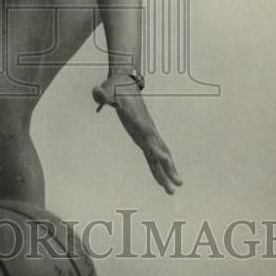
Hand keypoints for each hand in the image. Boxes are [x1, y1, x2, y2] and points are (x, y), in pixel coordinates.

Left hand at [92, 75, 182, 194]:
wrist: (124, 83)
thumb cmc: (115, 88)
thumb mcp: (108, 90)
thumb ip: (103, 94)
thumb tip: (96, 92)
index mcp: (139, 120)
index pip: (149, 136)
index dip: (157, 148)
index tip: (166, 159)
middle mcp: (147, 130)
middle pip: (161, 152)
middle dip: (169, 169)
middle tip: (178, 184)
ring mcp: (147, 135)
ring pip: (160, 157)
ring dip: (167, 174)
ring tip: (172, 191)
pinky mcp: (143, 138)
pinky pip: (152, 156)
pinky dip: (158, 169)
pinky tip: (162, 182)